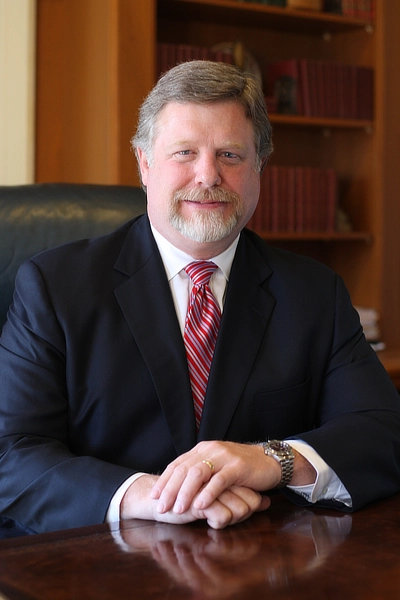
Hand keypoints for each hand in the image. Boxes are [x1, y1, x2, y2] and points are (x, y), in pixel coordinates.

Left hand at [150, 441, 280, 517]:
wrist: (269, 461)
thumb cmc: (240, 468)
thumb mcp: (216, 467)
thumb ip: (200, 473)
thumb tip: (177, 488)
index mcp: (202, 450)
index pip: (177, 464)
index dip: (164, 480)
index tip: (154, 496)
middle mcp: (210, 450)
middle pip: (183, 469)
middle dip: (170, 489)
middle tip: (161, 507)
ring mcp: (223, 457)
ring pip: (198, 473)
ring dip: (185, 493)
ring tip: (178, 509)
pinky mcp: (237, 467)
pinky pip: (219, 480)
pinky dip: (208, 494)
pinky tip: (200, 506)